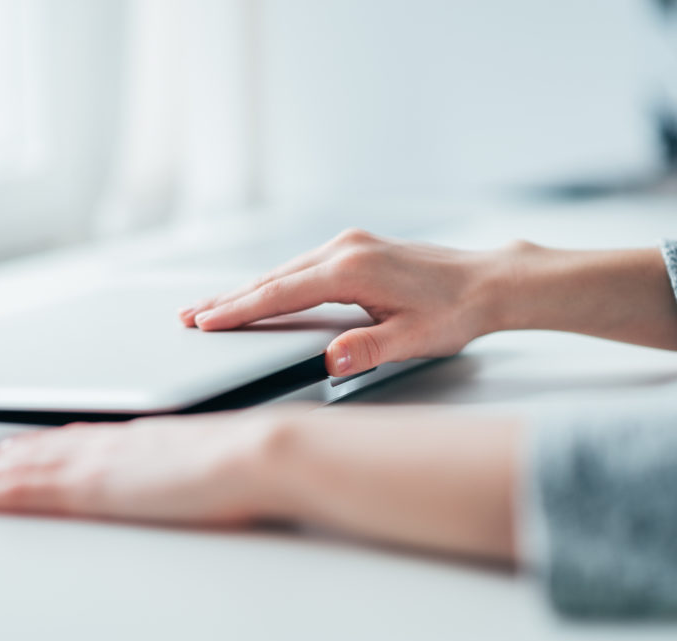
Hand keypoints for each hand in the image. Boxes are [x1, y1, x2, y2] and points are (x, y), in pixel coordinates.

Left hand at [0, 411, 288, 524]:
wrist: (257, 453)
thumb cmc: (249, 458)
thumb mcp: (217, 456)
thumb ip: (193, 462)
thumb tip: (198, 470)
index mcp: (144, 438)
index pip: (81, 440)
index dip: (44, 444)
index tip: (21, 446)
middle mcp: (115, 443)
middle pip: (45, 448)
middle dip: (3, 455)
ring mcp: (100, 462)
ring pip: (25, 465)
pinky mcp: (92, 486)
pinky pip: (27, 489)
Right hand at [178, 228, 505, 376]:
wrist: (488, 282)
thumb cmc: (456, 311)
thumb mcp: (415, 339)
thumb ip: (370, 350)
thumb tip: (330, 361)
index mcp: (354, 269)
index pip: (282, 293)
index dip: (240, 309)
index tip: (206, 321)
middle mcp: (346, 248)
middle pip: (273, 277)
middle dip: (229, 298)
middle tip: (188, 315)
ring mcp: (350, 244)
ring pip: (285, 270)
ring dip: (248, 289)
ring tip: (211, 306)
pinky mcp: (356, 248)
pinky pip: (302, 267)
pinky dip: (274, 282)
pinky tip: (260, 293)